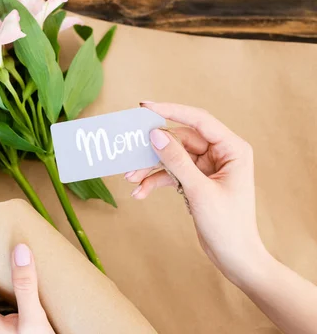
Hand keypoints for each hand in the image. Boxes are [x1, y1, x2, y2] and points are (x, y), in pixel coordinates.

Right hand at [124, 102, 268, 285]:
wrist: (234, 256)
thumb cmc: (228, 225)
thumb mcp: (199, 191)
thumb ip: (177, 161)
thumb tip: (156, 135)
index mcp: (232, 148)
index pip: (199, 120)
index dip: (171, 111)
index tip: (145, 107)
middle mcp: (220, 153)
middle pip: (180, 139)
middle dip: (154, 149)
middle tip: (129, 151)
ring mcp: (207, 166)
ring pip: (171, 156)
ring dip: (150, 167)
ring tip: (130, 178)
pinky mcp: (195, 180)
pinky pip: (171, 172)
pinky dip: (155, 181)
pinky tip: (140, 192)